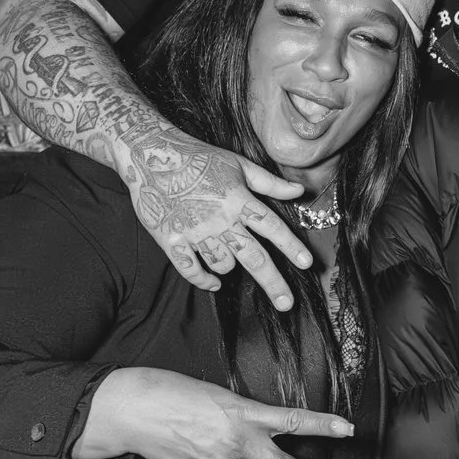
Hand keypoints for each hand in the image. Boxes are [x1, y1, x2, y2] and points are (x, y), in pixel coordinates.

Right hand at [78, 367, 349, 458]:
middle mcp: (236, 441)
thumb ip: (240, 420)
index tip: (347, 429)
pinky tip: (188, 444)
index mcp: (243, 413)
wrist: (129, 410)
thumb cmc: (168, 391)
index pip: (292, 420)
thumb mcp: (215, 396)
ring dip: (231, 454)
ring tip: (200, 433)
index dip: (323, 425)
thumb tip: (246, 446)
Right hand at [124, 130, 311, 305]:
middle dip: (273, 282)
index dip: (291, 246)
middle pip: (253, 257)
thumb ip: (270, 183)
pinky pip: (191, 270)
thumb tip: (299, 192)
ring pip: (223, 264)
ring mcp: (195, 231)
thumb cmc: (199, 158)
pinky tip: (214, 282)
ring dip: (231, 268)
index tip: (307, 264)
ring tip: (231, 259)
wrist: (151, 155)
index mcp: (238, 200)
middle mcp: (220, 219)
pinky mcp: (171, 240)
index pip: (272, 227)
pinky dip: (204, 280)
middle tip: (287, 303)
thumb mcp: (238, 164)